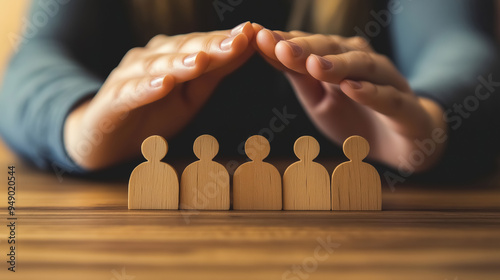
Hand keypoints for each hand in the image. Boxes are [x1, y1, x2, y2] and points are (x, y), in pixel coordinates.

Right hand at [65, 22, 254, 169]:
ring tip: (204, 59)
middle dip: (212, 45)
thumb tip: (247, 47)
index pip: (203, 46)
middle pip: (183, 50)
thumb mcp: (191, 96)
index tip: (253, 33)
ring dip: (181, 62)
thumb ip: (215, 73)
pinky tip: (164, 83)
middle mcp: (151, 60)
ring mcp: (129, 78)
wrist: (106, 138)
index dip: (227, 40)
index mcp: (171, 57)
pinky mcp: (113, 100)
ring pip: (158, 67)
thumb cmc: (152, 113)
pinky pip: (131, 92)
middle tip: (239, 39)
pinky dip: (148, 88)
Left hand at [253, 24, 446, 171]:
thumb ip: (299, 77)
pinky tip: (352, 88)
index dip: (284, 42)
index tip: (258, 36)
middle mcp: (362, 64)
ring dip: (338, 64)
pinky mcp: (405, 108)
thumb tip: (268, 51)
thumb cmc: (355, 118)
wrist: (401, 143)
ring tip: (314, 66)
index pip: (308, 47)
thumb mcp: (319, 99)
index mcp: (339, 60)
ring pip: (363, 66)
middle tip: (280, 46)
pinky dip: (370, 92)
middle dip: (305, 47)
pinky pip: (388, 98)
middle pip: (333, 50)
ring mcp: (387, 83)